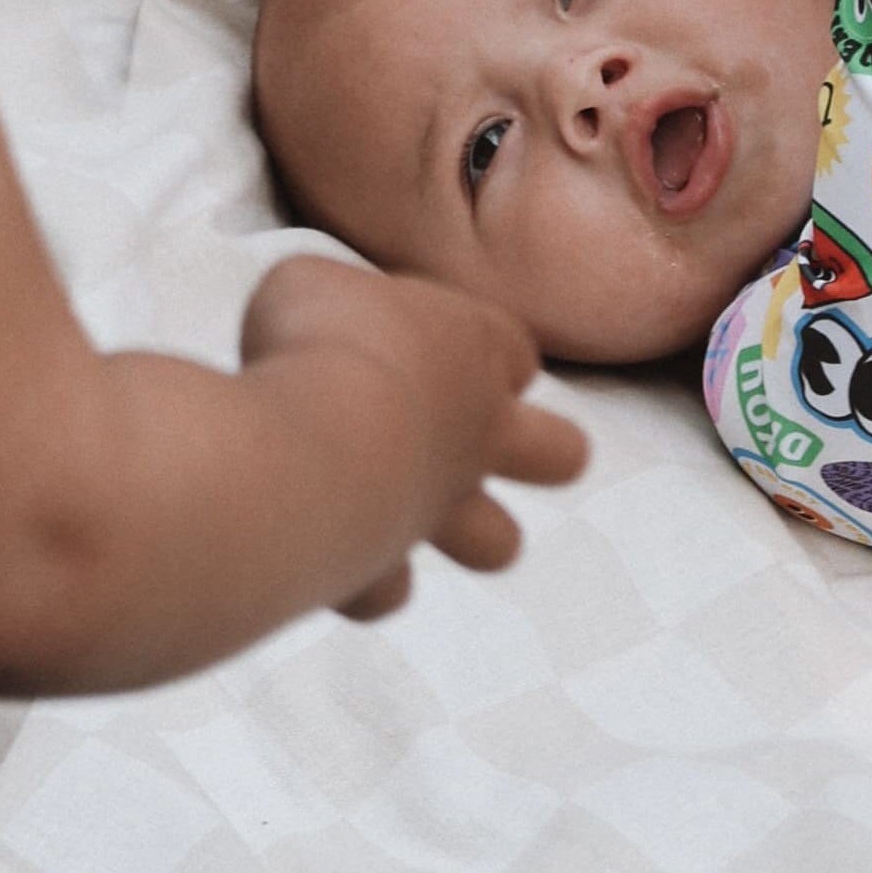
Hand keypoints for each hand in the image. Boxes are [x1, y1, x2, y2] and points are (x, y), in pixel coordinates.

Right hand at [239, 255, 589, 619]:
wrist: (312, 439)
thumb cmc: (320, 342)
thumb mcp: (313, 283)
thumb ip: (331, 304)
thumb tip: (310, 322)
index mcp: (474, 347)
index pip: (514, 351)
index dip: (488, 353)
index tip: (442, 345)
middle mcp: (478, 433)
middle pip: (561, 454)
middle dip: (540, 454)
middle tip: (480, 440)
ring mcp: (443, 506)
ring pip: (499, 543)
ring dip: (469, 536)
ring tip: (413, 512)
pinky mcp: (392, 561)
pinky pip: (391, 589)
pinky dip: (367, 578)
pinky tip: (333, 555)